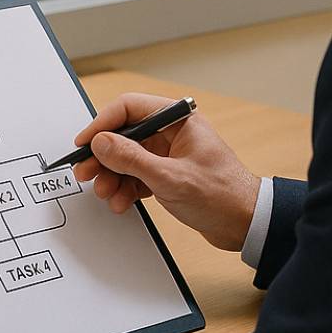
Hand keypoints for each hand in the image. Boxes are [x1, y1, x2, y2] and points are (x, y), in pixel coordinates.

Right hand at [73, 93, 259, 250]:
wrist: (246, 224)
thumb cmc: (222, 195)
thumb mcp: (170, 178)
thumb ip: (132, 159)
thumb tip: (100, 142)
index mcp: (178, 119)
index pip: (129, 108)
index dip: (102, 124)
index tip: (84, 143)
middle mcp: (172, 132)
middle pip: (125, 135)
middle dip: (104, 156)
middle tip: (87, 173)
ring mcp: (170, 154)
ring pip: (128, 158)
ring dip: (113, 176)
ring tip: (106, 193)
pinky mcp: (168, 174)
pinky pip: (137, 175)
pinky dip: (126, 188)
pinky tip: (121, 202)